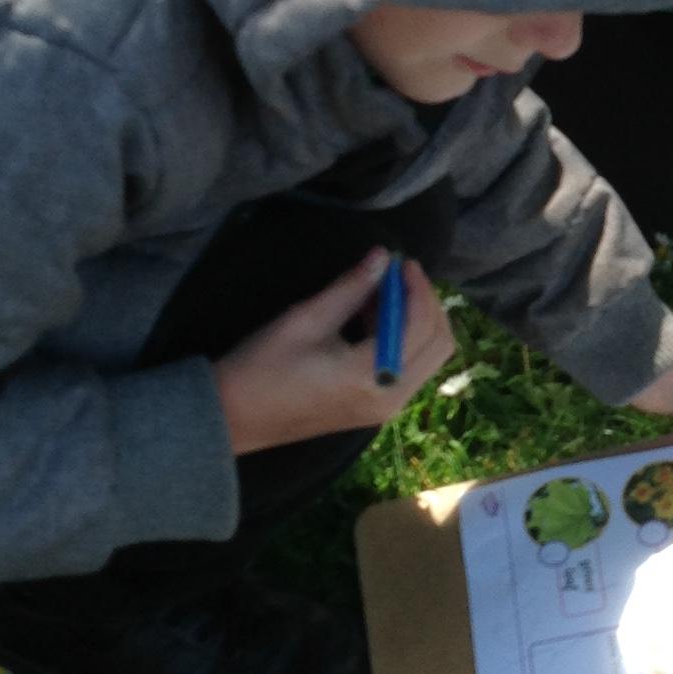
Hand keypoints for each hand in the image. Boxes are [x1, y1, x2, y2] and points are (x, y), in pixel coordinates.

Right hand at [213, 249, 455, 455]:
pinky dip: (404, 339)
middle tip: (401, 275)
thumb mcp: (305, 319)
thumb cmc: (262, 367)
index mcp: (371, 377)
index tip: (404, 262)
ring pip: (430, 358)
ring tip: (384, 291)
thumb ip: (350, 288)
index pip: (420, 327)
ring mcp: (386, 408)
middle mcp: (390, 398)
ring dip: (417, 320)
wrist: (233, 417)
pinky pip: (410, 369)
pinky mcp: (376, 409)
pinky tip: (373, 317)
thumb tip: (383, 256)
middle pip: (439, 344)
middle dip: (427, 304)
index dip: (419, 289)